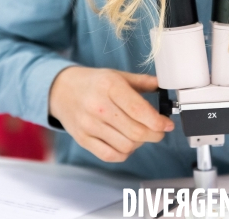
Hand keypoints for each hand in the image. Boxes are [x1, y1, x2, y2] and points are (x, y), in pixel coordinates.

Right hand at [49, 66, 173, 161]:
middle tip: (159, 131)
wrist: (61, 89)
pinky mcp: (83, 139)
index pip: (139, 110)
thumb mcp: (117, 74)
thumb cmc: (93, 82)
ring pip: (126, 145)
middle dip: (154, 134)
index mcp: (110, 86)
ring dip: (140, 143)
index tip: (167, 124)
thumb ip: (142, 81)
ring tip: (141, 134)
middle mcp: (99, 106)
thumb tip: (163, 86)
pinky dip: (124, 153)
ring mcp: (89, 125)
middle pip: (135, 131)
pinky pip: (110, 155)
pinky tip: (127, 143)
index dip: (158, 121)